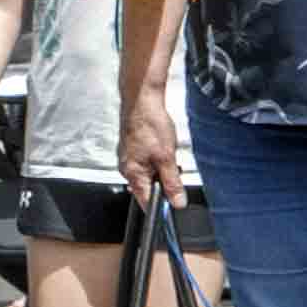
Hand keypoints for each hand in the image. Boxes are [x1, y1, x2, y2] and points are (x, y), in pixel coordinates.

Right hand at [121, 82, 188, 213]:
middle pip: (150, 189)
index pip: (147, 202)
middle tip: (175, 167)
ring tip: (168, 152)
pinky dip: (159, 159)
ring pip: (151, 175)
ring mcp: (130, 159)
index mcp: (133, 175)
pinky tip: (164, 146)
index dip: (162, 206)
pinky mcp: (134, 150)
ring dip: (164, 169)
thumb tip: (178, 202)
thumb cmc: (149, 125)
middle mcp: (128, 169)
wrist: (142, 101)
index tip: (176, 202)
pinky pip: (149, 163)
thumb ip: (172, 182)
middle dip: (166, 183)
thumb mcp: (167, 157)